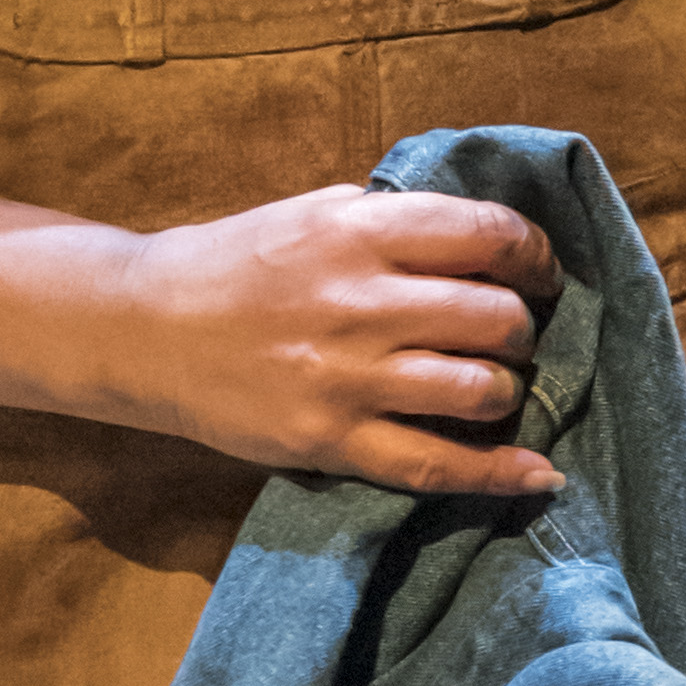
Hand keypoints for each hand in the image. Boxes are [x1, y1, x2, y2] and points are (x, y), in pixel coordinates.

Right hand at [110, 183, 560, 494]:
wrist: (146, 326)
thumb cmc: (238, 262)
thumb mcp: (317, 210)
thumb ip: (397, 223)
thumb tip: (488, 241)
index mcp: (359, 229)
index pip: (489, 235)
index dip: (535, 255)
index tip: (540, 271)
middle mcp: (360, 301)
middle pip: (497, 317)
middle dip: (522, 326)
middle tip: (513, 333)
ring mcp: (347, 377)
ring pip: (480, 390)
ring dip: (507, 389)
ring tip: (493, 385)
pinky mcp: (331, 440)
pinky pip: (436, 464)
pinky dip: (500, 474)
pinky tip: (538, 476)